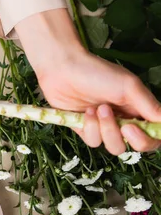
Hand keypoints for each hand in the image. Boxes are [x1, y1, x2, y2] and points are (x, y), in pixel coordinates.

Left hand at [16, 9, 160, 154]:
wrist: (63, 68)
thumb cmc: (97, 72)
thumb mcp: (130, 86)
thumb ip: (150, 106)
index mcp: (138, 109)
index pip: (153, 135)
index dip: (149, 139)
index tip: (135, 127)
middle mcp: (123, 120)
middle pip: (136, 146)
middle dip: (131, 139)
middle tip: (124, 126)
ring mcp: (103, 126)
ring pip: (114, 146)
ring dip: (107, 130)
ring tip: (98, 109)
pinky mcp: (84, 129)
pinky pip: (93, 141)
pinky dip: (90, 127)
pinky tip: (86, 111)